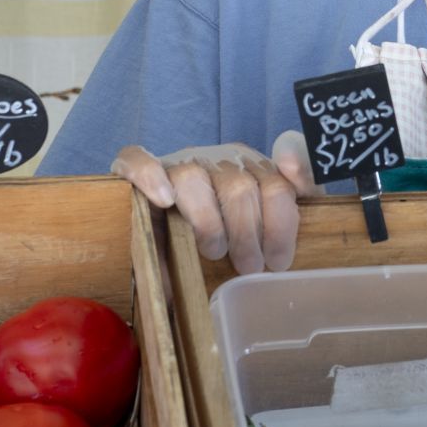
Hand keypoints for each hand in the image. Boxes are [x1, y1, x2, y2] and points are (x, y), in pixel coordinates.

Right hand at [112, 135, 316, 273]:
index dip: (283, 222)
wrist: (172, 213)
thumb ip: (288, 213)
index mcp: (254, 167)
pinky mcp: (140, 169)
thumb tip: (288, 203)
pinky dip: (148, 175)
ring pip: (193, 178)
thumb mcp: (266, 226)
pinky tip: (164, 200)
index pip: (279, 181)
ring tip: (213, 251)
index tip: (280, 259)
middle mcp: (220, 159)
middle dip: (247, 235)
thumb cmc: (228, 228)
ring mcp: (181, 161)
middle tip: (249, 267)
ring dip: (207, 223)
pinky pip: (138, 159)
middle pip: (240, 187)